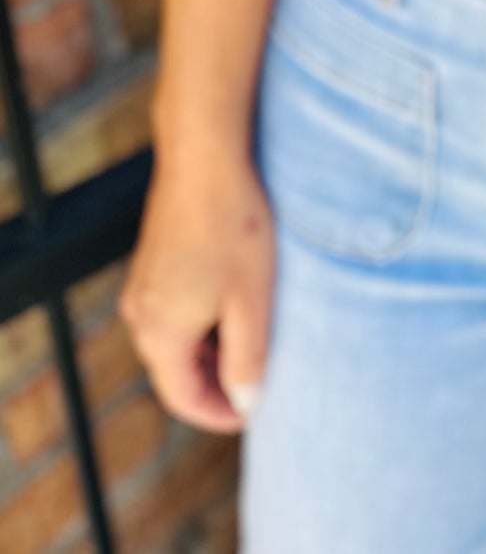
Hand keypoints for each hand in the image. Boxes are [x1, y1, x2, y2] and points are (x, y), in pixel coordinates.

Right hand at [119, 143, 275, 432]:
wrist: (204, 156)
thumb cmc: (233, 225)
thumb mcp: (251, 300)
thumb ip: (248, 359)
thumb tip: (246, 403)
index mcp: (160, 334)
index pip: (183, 399)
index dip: (220, 414)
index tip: (255, 412)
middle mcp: (139, 315)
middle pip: (175, 372)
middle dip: (217, 382)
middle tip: (262, 378)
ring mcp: (141, 286)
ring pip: (174, 340)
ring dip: (211, 350)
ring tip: (255, 339)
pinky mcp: (151, 262)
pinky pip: (172, 310)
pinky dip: (201, 321)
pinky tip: (235, 301)